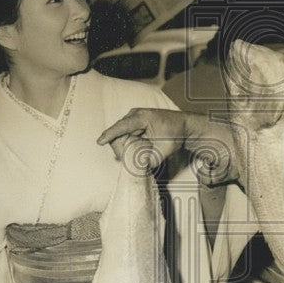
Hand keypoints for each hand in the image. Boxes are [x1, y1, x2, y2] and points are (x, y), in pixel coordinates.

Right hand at [98, 109, 238, 185]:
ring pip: (120, 135)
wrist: (183, 125)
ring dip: (126, 146)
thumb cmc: (175, 135)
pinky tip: (139, 147)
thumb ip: (150, 160)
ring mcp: (133, 116)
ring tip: (142, 150)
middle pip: (119, 134)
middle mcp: (135, 114)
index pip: (122, 126)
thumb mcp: (164, 150)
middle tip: (133, 159)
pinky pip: (124, 134)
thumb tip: (136, 168)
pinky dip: (128, 143)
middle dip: (121, 148)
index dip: (110, 134)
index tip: (100, 142)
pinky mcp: (133, 121)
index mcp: (143, 117)